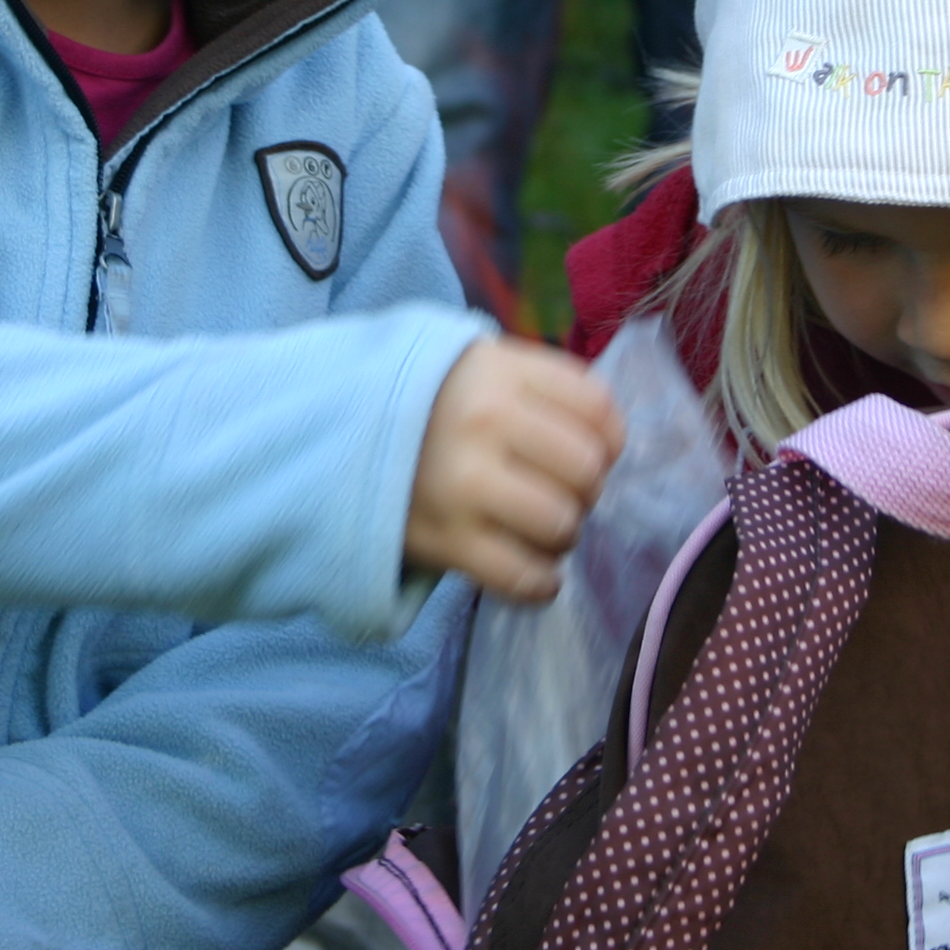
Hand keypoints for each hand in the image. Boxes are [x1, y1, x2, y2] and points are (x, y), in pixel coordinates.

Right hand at [406, 337, 622, 601]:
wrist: (337, 440)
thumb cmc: (430, 405)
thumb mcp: (483, 366)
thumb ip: (547, 388)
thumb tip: (612, 443)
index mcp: (500, 371)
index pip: (596, 408)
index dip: (610, 439)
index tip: (593, 453)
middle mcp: (485, 421)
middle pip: (587, 469)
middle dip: (585, 490)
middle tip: (560, 494)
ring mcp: (465, 484)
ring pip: (563, 524)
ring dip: (563, 536)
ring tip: (540, 530)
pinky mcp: (448, 541)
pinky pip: (524, 577)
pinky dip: (542, 582)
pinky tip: (536, 572)